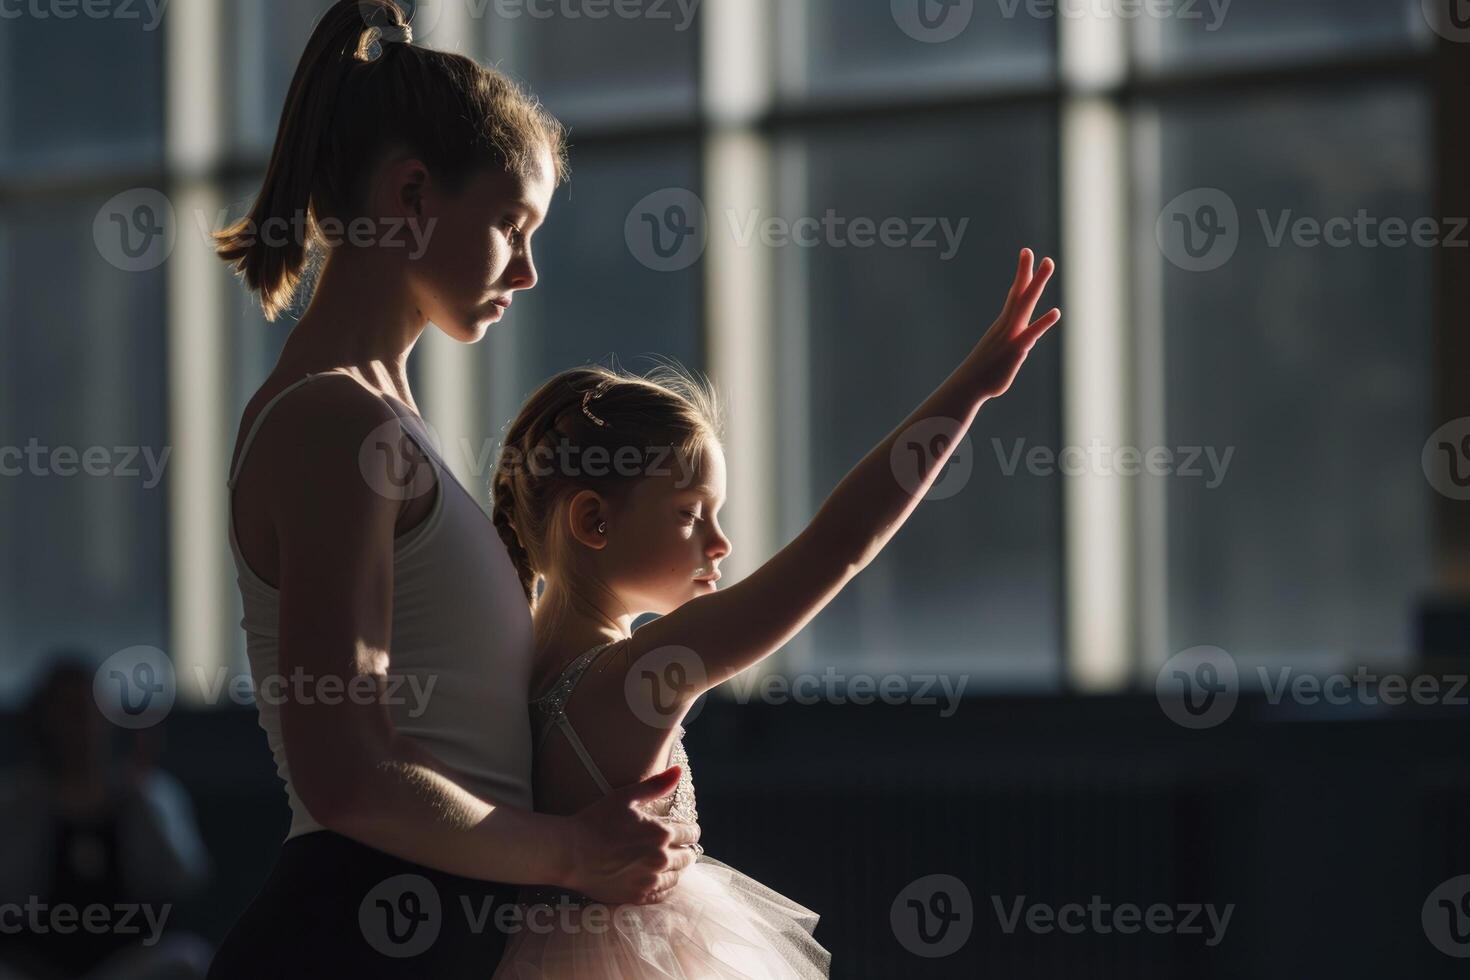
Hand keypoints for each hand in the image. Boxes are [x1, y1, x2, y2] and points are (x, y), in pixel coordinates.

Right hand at [562, 766, 701, 904]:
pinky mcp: (638, 896)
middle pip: (687, 857)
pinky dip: (664, 886)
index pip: (691, 834)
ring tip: (668, 862)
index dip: (689, 830)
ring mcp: (650, 880)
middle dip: (684, 849)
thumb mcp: (625, 797)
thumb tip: (678, 771)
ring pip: (677, 877)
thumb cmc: (596, 822)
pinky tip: (657, 878)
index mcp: (662, 833)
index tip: (684, 830)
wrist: (570, 853)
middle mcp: (660, 859)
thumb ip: (655, 786)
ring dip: (675, 868)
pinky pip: (663, 894)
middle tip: (677, 846)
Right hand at [963, 248, 1060, 399]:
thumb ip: (1016, 347)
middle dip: (1028, 272)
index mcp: (1004, 324)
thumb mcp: (1002, 355)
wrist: (969, 386)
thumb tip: (1024, 346)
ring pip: (1025, 304)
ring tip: (1047, 264)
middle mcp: (1007, 325)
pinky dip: (1043, 322)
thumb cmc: (986, 373)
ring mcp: (1011, 335)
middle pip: (1019, 293)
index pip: (1015, 294)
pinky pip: (1031, 333)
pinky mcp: (1015, 350)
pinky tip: (1056, 312)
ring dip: (1036, 283)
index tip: (1026, 254)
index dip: (1022, 274)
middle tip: (1035, 254)